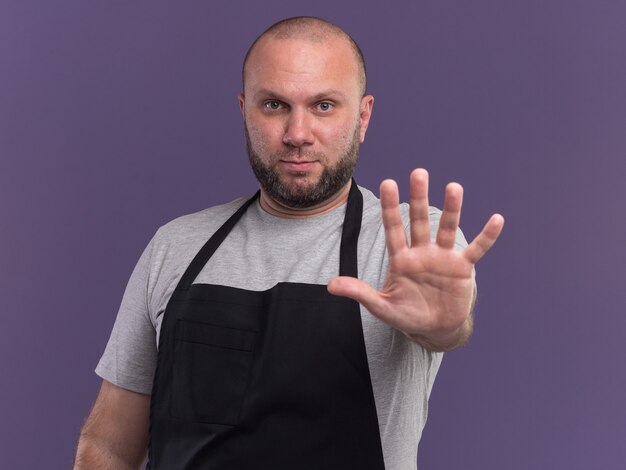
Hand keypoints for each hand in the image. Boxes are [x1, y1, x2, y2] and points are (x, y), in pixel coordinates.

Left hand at [327, 169, 503, 350]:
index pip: (394, 229)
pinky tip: (497, 219)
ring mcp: (444, 258)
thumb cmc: (406, 315)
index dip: (391, 208)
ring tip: (454, 187)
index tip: (389, 183)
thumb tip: (331, 286)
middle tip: (418, 173)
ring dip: (452, 209)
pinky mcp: (463, 268)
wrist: (434, 329)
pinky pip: (477, 249)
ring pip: (447, 229)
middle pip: (419, 221)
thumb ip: (359, 293)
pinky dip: (487, 236)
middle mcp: (422, 252)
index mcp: (401, 259)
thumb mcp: (381, 306)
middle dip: (418, 198)